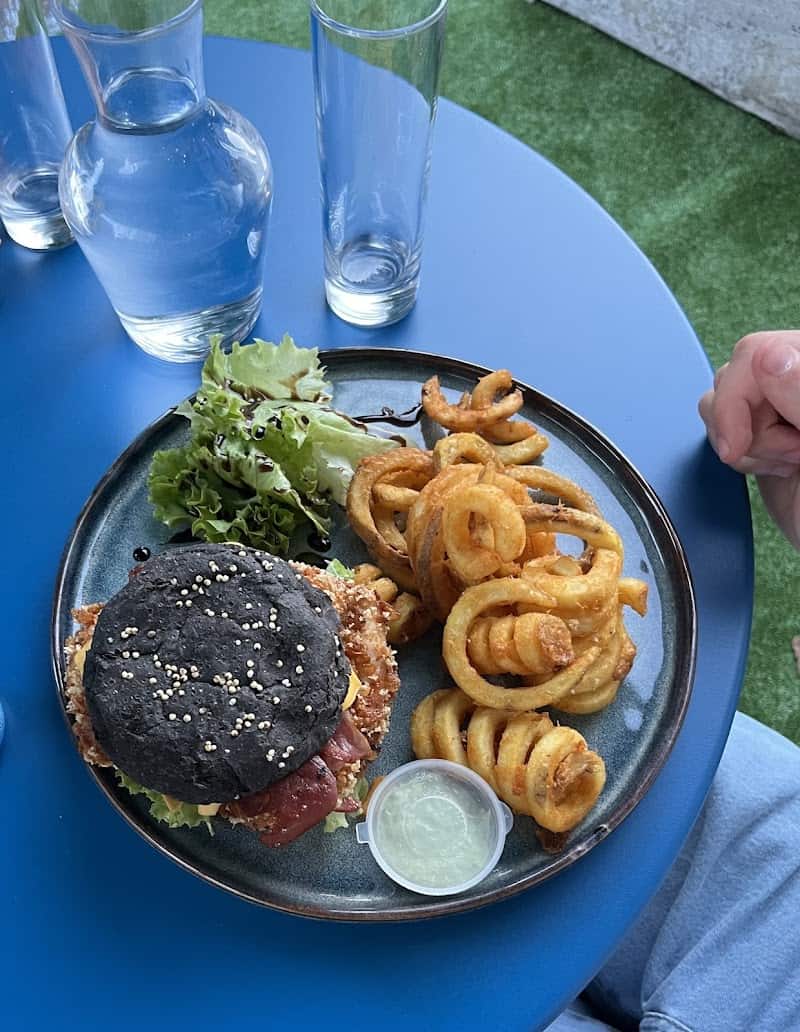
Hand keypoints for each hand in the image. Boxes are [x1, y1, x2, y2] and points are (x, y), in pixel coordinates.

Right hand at [698, 331, 799, 548]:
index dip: (737, 398)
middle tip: (790, 457)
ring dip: (744, 442)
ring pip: (723, 399)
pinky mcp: (768, 432)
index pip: (758, 352)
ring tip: (788, 463)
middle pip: (736, 376)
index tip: (737, 445)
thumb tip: (770, 356)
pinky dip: (739, 452)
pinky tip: (774, 467)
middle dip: (745, 425)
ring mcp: (784, 406)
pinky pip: (725, 425)